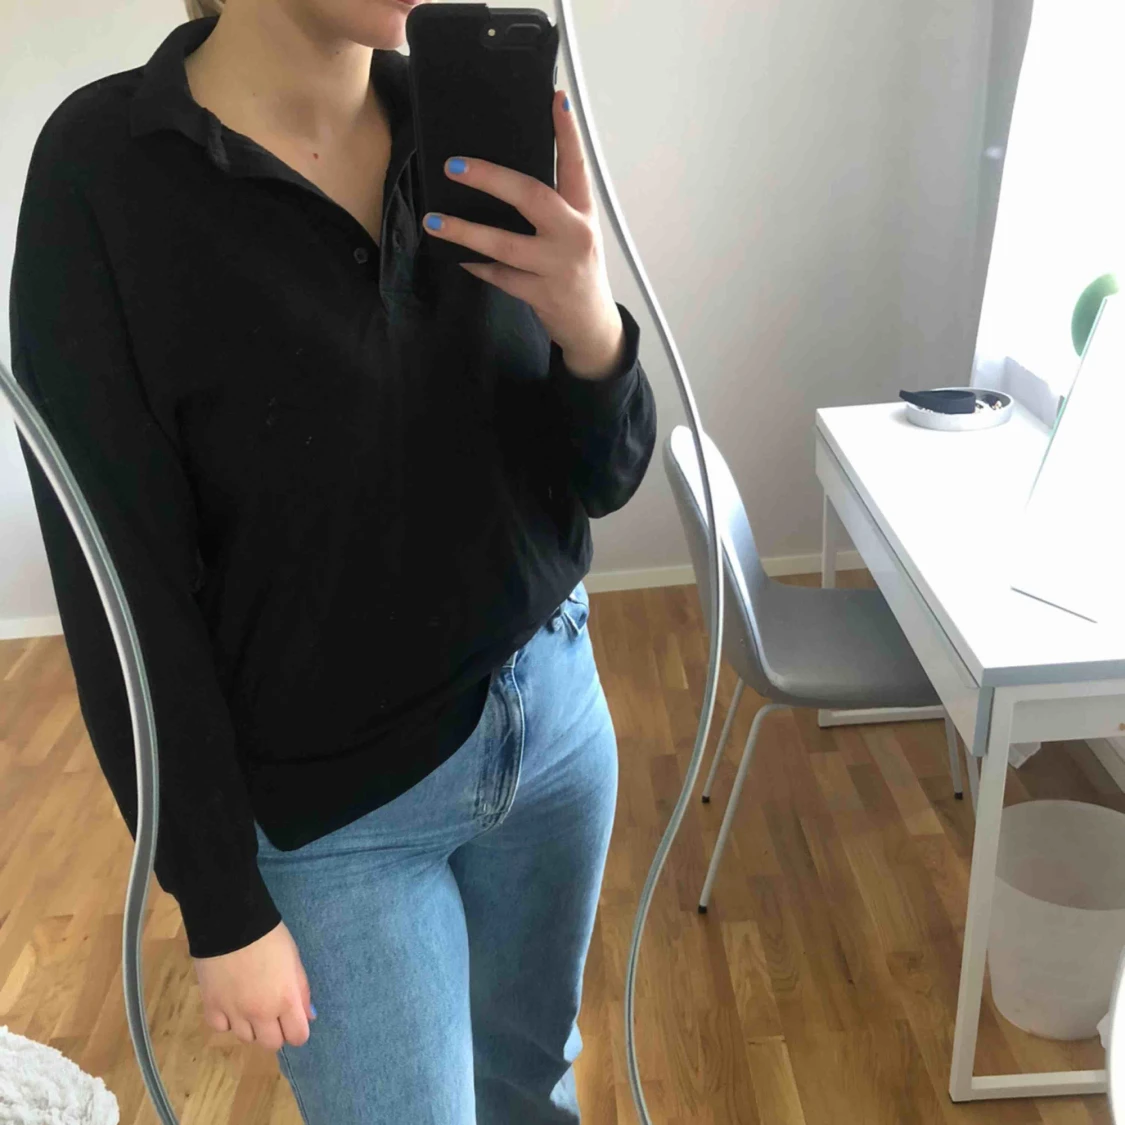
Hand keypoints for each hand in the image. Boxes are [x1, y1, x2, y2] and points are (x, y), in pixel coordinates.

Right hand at [193, 921, 315, 1050]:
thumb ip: (302, 990)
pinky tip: (231, 1002)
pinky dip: (227, 1019)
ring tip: (250, 1002)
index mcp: (286, 1000)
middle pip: (271, 1044)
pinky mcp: (212, 1007)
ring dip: (251, 1026)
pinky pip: (221, 1027)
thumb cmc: (270, 938)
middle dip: (275, 1031)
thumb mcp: (294, 960)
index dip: (297, 1030)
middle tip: (272, 1012)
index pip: (297, 1037)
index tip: (293, 1019)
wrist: (232, 923)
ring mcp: (234, 1013)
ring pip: (246, 1038)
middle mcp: (261, 1013)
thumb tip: (309, 1016)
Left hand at [421, 90, 625, 380]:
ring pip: (505, 244)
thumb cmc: (576, 268)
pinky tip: (456, 256)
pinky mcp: (540, 294)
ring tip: (434, 221)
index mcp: (583, 212)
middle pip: (532, 197)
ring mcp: (556, 266)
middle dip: (491, 178)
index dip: (566, 132)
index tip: (555, 98)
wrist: (591, 324)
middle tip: (454, 166)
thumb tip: (503, 176)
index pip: (576, 165)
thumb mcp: (576, 231)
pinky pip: (499, 276)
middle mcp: (574, 235)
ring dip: (466, 231)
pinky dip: (476, 265)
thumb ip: (552, 206)